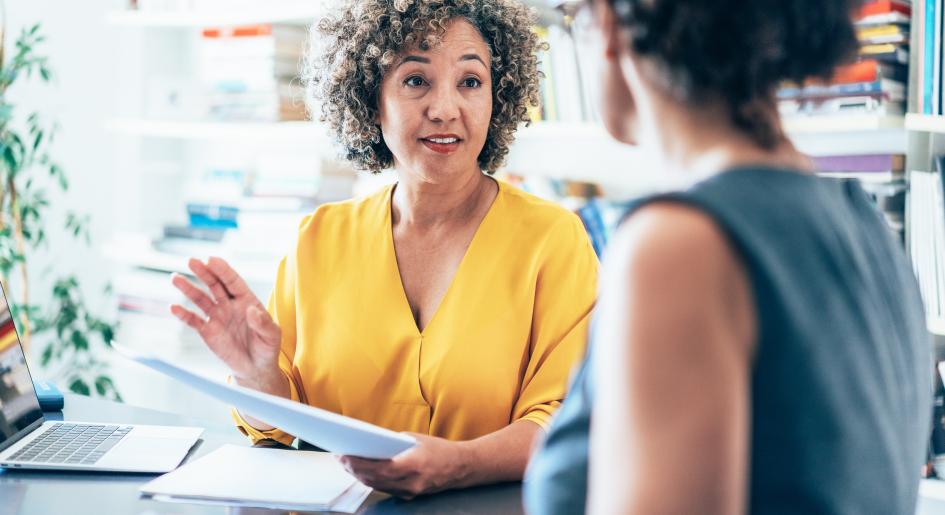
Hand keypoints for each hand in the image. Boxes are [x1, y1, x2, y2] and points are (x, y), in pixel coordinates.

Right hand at [169, 257, 283, 391]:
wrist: (255, 367)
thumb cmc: (267, 347)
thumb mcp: (271, 335)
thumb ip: (263, 323)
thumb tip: (252, 310)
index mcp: (247, 300)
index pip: (233, 281)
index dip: (223, 270)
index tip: (211, 259)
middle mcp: (229, 304)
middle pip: (215, 284)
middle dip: (204, 272)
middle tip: (192, 261)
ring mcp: (217, 316)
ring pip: (201, 299)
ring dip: (188, 288)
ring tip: (175, 277)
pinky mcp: (208, 331)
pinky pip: (193, 320)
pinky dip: (183, 314)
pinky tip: (174, 307)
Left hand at [338, 433, 470, 498]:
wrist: (461, 466)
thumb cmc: (439, 450)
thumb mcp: (415, 439)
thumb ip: (393, 443)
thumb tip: (370, 443)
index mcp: (412, 465)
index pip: (378, 468)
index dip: (358, 463)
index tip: (344, 455)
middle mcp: (410, 482)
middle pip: (374, 479)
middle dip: (354, 469)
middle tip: (341, 458)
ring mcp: (410, 491)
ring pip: (377, 486)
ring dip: (360, 475)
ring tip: (348, 464)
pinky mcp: (409, 495)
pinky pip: (386, 489)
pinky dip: (372, 480)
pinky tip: (363, 471)